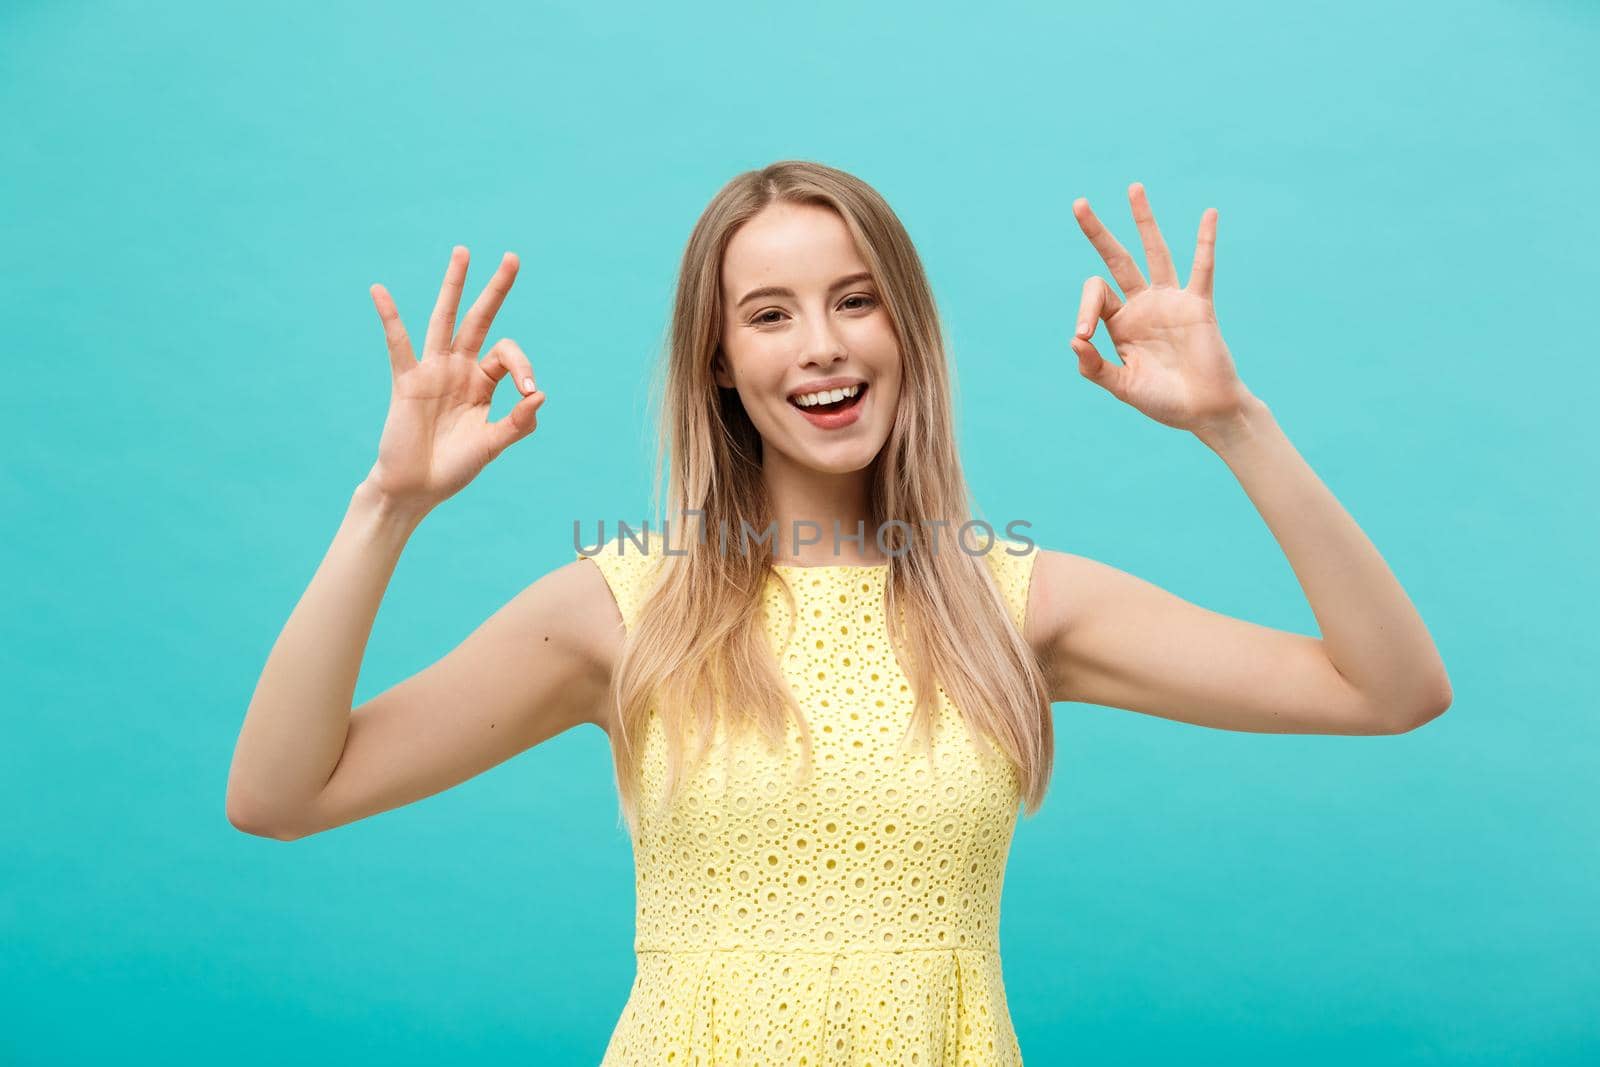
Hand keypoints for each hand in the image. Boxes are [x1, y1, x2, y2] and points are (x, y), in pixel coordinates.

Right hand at [362, 246, 544, 515]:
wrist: (415, 490)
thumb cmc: (453, 468)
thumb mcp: (492, 446)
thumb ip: (517, 423)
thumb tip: (541, 395)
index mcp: (482, 384)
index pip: (507, 356)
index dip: (523, 367)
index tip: (529, 392)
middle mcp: (459, 370)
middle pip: (480, 320)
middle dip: (496, 290)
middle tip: (514, 257)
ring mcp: (432, 372)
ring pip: (444, 320)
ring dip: (453, 286)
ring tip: (463, 252)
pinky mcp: (406, 382)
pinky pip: (397, 345)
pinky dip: (389, 317)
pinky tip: (379, 291)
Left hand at [1069, 183, 1256, 437]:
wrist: (1205, 412)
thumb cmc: (1164, 401)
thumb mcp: (1122, 386)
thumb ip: (1095, 367)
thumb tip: (1074, 340)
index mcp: (1121, 323)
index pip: (1096, 295)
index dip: (1083, 310)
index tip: (1084, 336)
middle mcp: (1143, 305)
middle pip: (1117, 259)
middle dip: (1098, 232)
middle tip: (1078, 203)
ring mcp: (1170, 301)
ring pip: (1155, 252)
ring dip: (1144, 220)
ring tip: (1133, 188)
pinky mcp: (1198, 305)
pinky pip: (1202, 268)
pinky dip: (1206, 241)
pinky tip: (1209, 214)